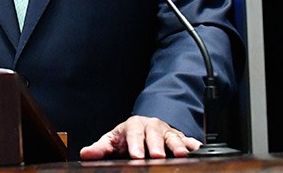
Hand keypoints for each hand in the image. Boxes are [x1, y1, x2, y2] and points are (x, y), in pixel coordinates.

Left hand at [79, 115, 200, 159]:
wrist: (144, 129)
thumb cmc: (127, 138)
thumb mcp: (112, 142)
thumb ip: (100, 148)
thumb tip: (85, 153)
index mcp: (134, 125)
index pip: (133, 133)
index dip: (135, 145)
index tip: (135, 156)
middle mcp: (152, 126)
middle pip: (154, 134)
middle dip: (156, 145)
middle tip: (156, 156)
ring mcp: (166, 131)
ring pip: (172, 137)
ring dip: (177, 145)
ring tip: (181, 154)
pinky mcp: (179, 137)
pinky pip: (187, 139)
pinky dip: (192, 144)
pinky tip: (197, 149)